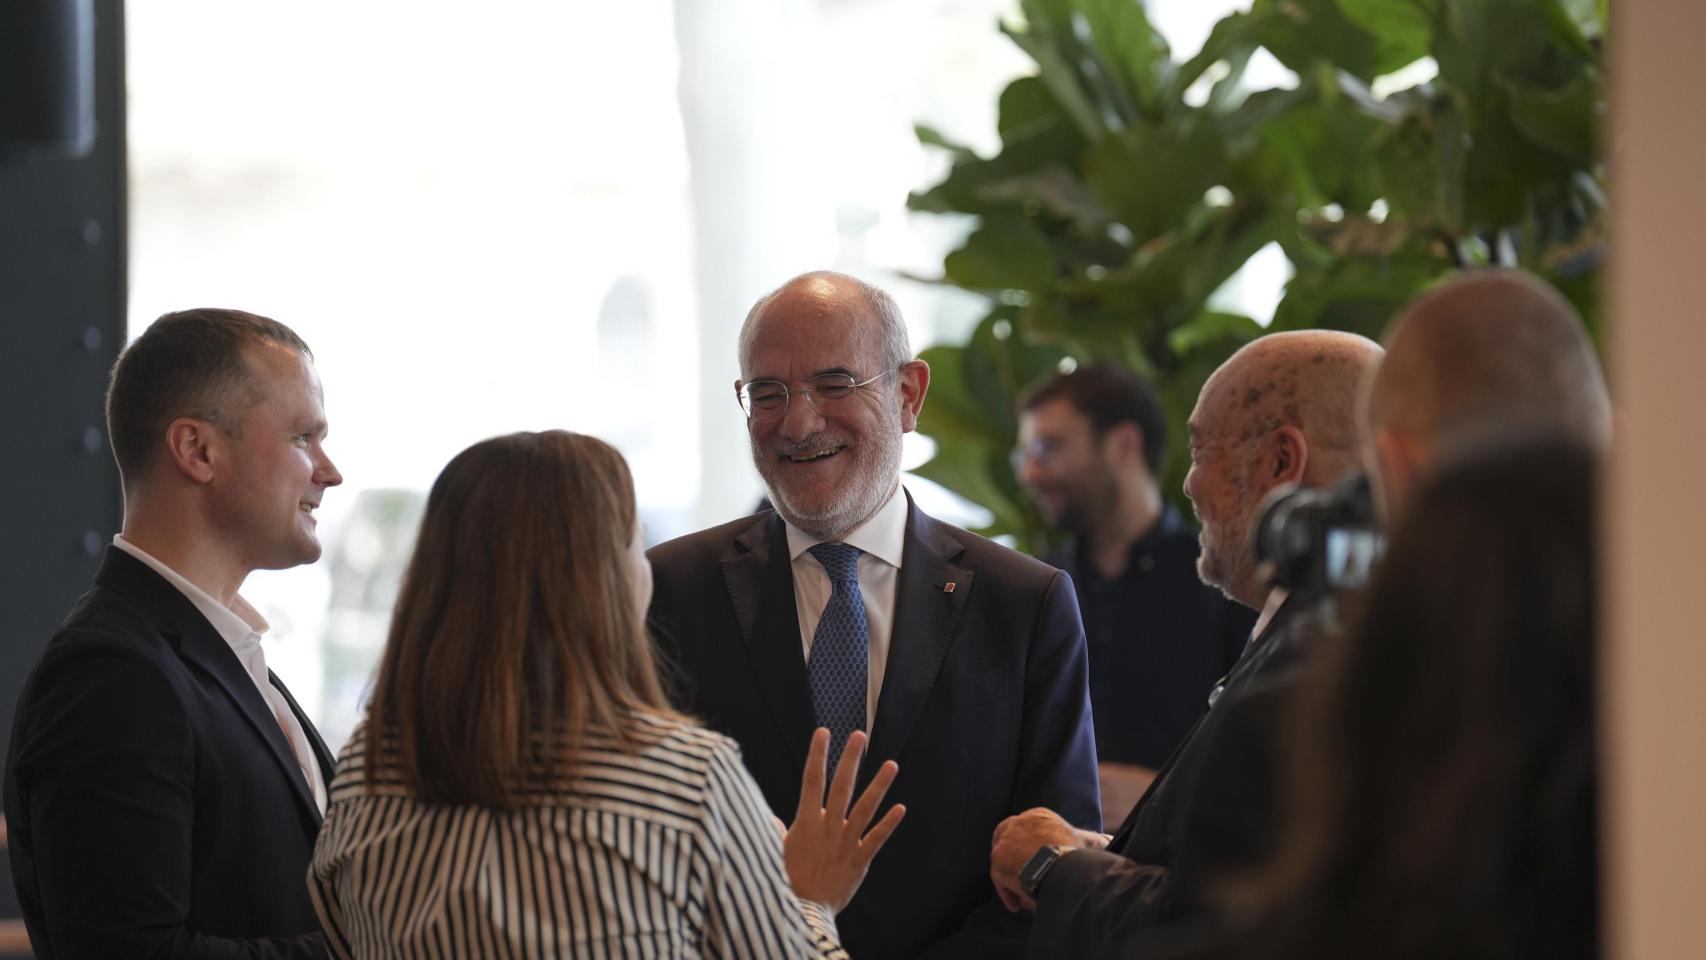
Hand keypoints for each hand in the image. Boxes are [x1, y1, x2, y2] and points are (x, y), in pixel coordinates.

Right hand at [784, 729, 906, 913]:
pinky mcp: (859, 860)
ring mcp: (845, 842)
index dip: (817, 755)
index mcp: (806, 822)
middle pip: (841, 786)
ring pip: (864, 808)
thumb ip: (777, 831)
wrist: (803, 911)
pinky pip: (876, 838)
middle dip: (850, 759)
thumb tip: (772, 819)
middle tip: (860, 735)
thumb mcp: (777, 851)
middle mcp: (827, 827)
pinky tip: (900, 808)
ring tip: (891, 764)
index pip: (812, 780)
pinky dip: (888, 824)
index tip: (823, 732)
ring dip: (879, 785)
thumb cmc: (788, 880)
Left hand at [989, 807, 1083, 911]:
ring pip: (1003, 859)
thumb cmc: (1076, 859)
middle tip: (1017, 875)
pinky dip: (1007, 892)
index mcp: (1038, 815)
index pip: (1026, 828)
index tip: (1030, 861)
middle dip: (1011, 856)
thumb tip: (1101, 843)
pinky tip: (1017, 905)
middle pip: (1007, 837)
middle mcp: (1019, 822)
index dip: (1026, 845)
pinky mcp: (998, 858)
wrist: (1064, 867)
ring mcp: (1006, 839)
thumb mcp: (1081, 842)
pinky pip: (999, 877)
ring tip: (1022, 896)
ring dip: (1011, 878)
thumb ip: (1086, 840)